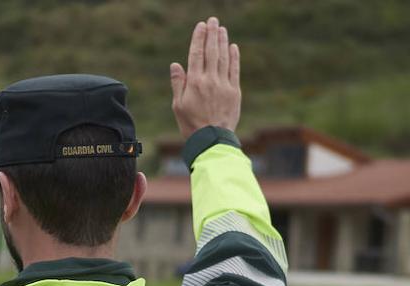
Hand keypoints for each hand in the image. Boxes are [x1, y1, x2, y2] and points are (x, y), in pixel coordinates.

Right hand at [169, 17, 240, 137]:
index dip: (199, 38)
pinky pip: (234, 70)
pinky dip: (234, 57)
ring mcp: (224, 85)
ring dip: (222, 42)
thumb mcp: (178, 105)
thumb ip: (178, 83)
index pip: (196, 54)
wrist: (211, 140)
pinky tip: (232, 47)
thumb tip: (176, 65)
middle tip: (213, 21)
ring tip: (221, 29)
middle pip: (211, 52)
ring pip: (224, 58)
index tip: (201, 26)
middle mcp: (210, 80)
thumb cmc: (190, 124)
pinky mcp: (234, 92)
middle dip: (212, 34)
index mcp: (194, 83)